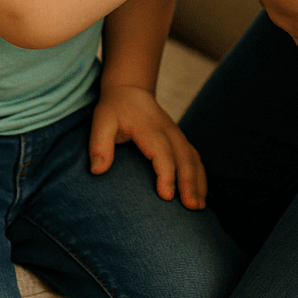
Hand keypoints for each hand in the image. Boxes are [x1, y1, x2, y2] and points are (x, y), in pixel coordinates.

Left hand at [89, 84, 206, 209]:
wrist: (129, 90)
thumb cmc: (114, 109)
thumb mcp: (101, 122)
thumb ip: (99, 145)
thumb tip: (98, 171)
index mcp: (149, 126)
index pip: (161, 151)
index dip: (166, 173)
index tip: (167, 196)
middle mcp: (168, 130)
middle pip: (184, 156)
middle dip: (189, 182)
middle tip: (190, 207)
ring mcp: (176, 133)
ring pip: (193, 158)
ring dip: (198, 181)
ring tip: (198, 206)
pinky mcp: (179, 139)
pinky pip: (194, 157)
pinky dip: (200, 176)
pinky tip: (200, 194)